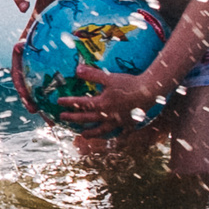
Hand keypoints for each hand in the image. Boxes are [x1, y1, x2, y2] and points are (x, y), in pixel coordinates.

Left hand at [52, 64, 169, 137]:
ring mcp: (118, 122)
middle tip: (63, 118)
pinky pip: (122, 133)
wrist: (149, 92)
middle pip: (87, 119)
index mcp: (102, 104)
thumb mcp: (109, 77)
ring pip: (101, 130)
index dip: (69, 103)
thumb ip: (92, 74)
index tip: (59, 102)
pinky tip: (114, 139)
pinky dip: (117, 137)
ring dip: (91, 133)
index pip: (81, 104)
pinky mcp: (129, 124)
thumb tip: (77, 69)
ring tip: (83, 134)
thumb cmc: (128, 84)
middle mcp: (107, 115)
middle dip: (73, 118)